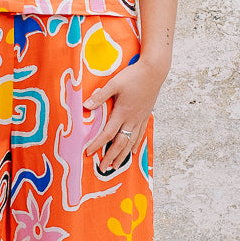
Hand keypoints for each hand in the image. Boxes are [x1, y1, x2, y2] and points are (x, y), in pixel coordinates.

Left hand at [84, 57, 168, 171]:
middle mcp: (132, 119)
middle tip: (103, 169)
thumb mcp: (113, 84)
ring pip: (131, 142)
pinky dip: (135, 145)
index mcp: (122, 112)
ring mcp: (140, 119)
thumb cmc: (133, 76)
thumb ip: (100, 96)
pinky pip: (140, 134)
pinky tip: (133, 152)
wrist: (154, 71)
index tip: (88, 153)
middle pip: (120, 143)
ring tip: (116, 166)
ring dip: (122, 155)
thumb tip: (85, 106)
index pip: (107, 133)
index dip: (97, 144)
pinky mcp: (146, 116)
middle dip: (110, 157)